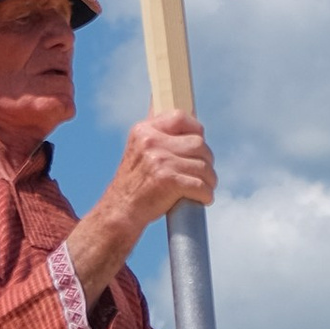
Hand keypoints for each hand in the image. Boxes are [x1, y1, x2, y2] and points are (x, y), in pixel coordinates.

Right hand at [103, 110, 216, 233]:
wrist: (121, 211)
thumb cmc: (135, 183)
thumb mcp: (139, 150)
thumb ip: (158, 136)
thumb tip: (186, 118)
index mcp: (144, 131)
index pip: (180, 117)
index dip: (195, 130)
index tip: (198, 145)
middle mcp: (151, 142)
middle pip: (198, 144)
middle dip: (206, 161)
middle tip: (203, 174)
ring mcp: (160, 161)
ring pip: (203, 166)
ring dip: (209, 180)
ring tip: (204, 188)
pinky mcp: (168, 181)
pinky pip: (201, 185)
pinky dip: (206, 194)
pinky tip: (203, 199)